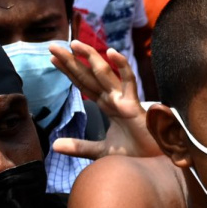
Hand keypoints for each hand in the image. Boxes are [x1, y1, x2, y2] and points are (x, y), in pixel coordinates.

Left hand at [50, 42, 158, 158]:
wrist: (154, 163)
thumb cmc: (134, 154)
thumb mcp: (101, 151)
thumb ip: (79, 146)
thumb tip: (54, 145)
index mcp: (106, 105)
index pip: (84, 84)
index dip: (70, 71)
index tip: (53, 59)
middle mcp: (113, 98)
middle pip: (88, 75)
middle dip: (71, 60)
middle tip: (52, 46)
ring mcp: (124, 99)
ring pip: (104, 73)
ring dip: (89, 57)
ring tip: (74, 44)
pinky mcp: (134, 105)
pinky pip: (129, 81)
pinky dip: (122, 66)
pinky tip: (111, 52)